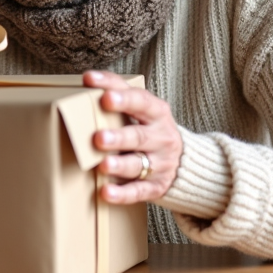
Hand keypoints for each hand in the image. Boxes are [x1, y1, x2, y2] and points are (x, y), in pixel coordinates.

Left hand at [84, 70, 181, 204]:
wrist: (185, 161)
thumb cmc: (150, 128)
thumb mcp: (142, 109)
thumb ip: (118, 95)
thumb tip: (86, 79)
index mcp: (157, 112)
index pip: (140, 100)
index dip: (122, 97)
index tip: (103, 94)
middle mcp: (161, 137)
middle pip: (139, 136)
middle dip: (118, 137)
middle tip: (98, 137)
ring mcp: (160, 163)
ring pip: (139, 164)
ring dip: (120, 165)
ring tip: (103, 165)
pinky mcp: (156, 187)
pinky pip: (139, 192)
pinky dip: (122, 194)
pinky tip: (106, 193)